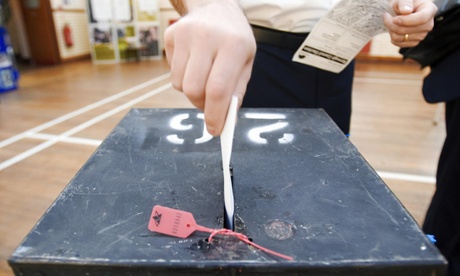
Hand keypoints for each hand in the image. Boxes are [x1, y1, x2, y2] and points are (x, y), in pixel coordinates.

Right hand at [165, 0, 255, 135]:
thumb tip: (225, 120)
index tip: (215, 130)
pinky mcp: (170, 35)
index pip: (218, 88)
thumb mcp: (246, 63)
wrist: (216, 7)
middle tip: (209, 104)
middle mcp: (207, 36)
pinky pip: (172, 72)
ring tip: (204, 78)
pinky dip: (183, 76)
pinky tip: (194, 62)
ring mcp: (185, 34)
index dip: (215, 114)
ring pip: (179, 84)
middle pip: (193, 89)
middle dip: (201, 105)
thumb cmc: (234, 40)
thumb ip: (236, 92)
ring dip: (192, 91)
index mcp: (233, 44)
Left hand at [383, 0, 436, 46]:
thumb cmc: (403, 3)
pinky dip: (392, 37)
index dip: (407, 21)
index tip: (394, 19)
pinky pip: (399, 44)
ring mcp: (422, 35)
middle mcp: (428, 24)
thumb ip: (405, 2)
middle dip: (393, 24)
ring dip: (391, 30)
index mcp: (429, 10)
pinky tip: (392, 29)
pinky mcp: (414, 42)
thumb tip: (406, 11)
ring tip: (389, 21)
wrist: (401, 10)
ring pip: (402, 38)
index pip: (422, 18)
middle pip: (410, 30)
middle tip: (386, 15)